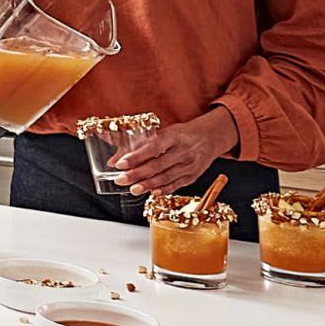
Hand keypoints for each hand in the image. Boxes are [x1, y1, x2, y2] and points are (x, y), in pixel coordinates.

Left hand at [113, 109, 238, 195]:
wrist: (210, 137)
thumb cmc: (182, 134)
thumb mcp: (163, 133)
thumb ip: (139, 147)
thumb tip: (113, 162)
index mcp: (174, 136)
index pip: (152, 147)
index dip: (136, 157)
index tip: (120, 164)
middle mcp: (184, 150)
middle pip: (158, 165)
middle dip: (137, 174)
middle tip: (120, 180)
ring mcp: (190, 164)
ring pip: (167, 177)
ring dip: (148, 185)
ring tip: (133, 189)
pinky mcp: (193, 175)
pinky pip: (176, 184)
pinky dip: (163, 189)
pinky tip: (151, 192)